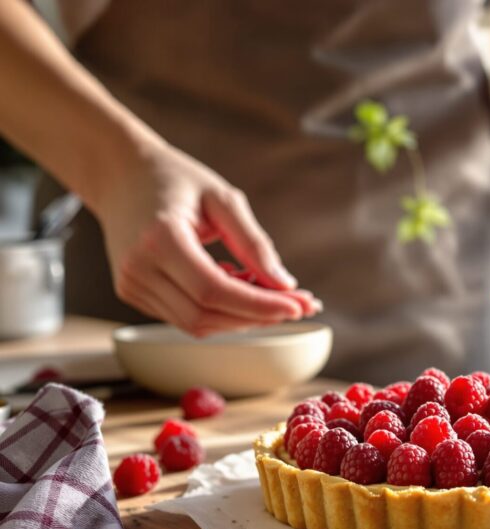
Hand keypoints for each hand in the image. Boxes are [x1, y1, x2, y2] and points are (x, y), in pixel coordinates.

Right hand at [93, 142, 320, 336]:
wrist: (121, 175)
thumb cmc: (175, 180)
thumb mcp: (223, 199)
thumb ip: (254, 243)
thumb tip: (285, 285)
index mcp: (159, 239)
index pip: (214, 291)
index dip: (259, 305)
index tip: (299, 305)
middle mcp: (139, 268)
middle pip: (206, 315)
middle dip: (259, 315)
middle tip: (300, 304)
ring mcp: (131, 285)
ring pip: (196, 324)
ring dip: (242, 316)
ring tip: (270, 291)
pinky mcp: (132, 293)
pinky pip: (185, 317)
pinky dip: (220, 310)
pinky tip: (236, 285)